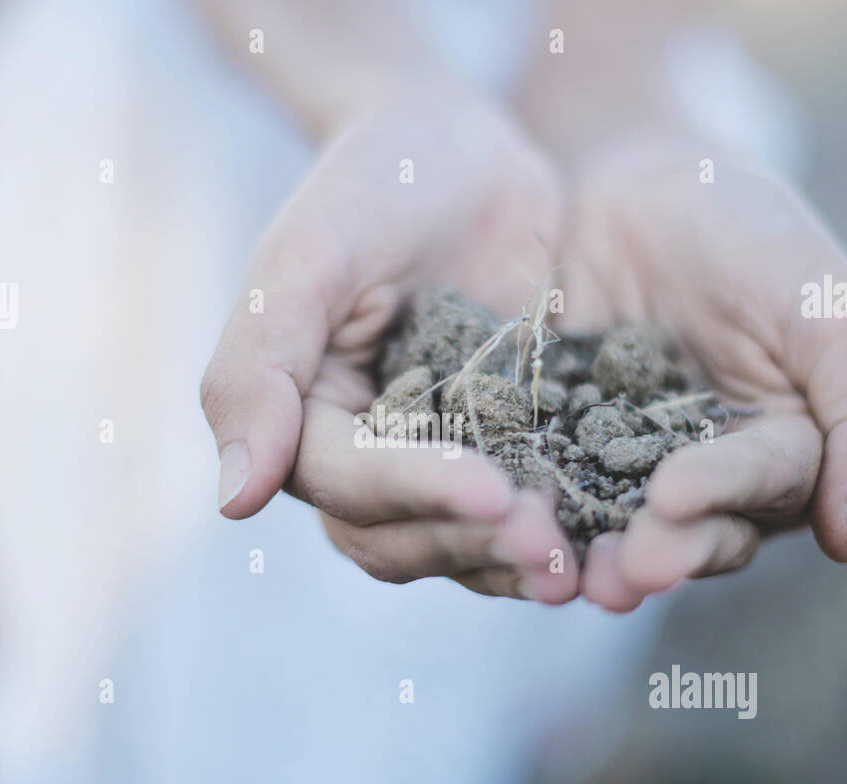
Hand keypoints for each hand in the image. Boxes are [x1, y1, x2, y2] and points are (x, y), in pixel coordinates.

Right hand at [200, 92, 579, 601]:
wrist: (463, 149)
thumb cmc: (372, 183)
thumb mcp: (306, 257)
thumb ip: (256, 369)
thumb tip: (234, 499)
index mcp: (305, 420)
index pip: (346, 484)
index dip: (415, 493)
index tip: (493, 492)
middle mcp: (366, 456)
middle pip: (401, 537)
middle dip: (473, 541)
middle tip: (550, 545)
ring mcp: (440, 459)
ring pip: (463, 544)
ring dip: (518, 562)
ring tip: (586, 570)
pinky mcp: (509, 452)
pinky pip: (527, 510)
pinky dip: (564, 533)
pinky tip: (612, 539)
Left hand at [562, 143, 846, 610]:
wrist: (633, 179)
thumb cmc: (746, 230)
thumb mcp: (826, 302)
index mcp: (785, 449)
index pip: (766, 487)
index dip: (723, 494)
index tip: (676, 494)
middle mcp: (710, 477)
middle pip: (694, 533)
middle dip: (658, 551)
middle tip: (620, 571)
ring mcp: (627, 470)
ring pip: (618, 529)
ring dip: (592, 557)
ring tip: (562, 575)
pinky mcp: (557, 451)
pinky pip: (546, 488)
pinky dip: (529, 509)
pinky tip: (501, 524)